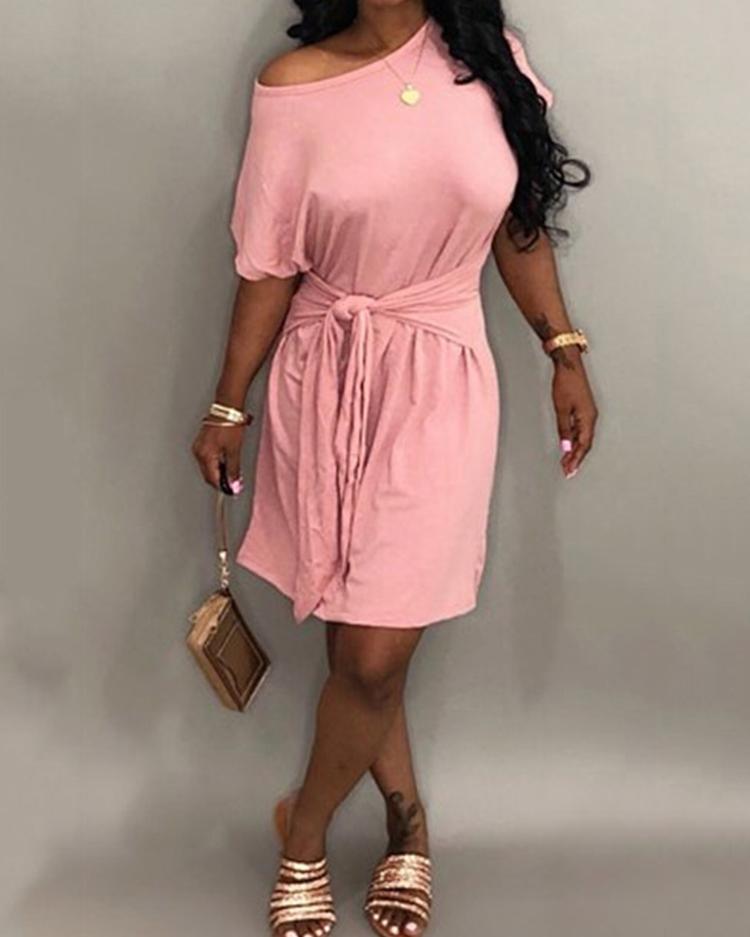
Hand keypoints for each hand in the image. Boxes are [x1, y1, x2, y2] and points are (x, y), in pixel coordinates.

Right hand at [191, 421, 244, 492]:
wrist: (226, 409)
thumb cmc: (230, 425)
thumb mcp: (234, 450)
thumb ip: (233, 470)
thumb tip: (234, 484)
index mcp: (205, 456)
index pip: (212, 479)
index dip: (223, 486)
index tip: (233, 489)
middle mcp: (199, 452)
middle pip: (208, 474)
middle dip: (220, 480)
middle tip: (234, 480)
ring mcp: (198, 447)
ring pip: (207, 467)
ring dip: (218, 471)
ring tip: (231, 467)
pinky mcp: (201, 443)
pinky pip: (206, 459)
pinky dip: (215, 462)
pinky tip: (225, 459)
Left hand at [551, 353, 597, 477]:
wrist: (569, 365)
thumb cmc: (565, 384)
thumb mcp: (561, 409)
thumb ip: (563, 430)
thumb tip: (566, 448)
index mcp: (588, 419)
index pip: (583, 445)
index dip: (576, 459)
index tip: (569, 471)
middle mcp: (591, 418)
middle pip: (585, 444)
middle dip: (576, 458)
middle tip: (567, 471)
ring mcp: (587, 414)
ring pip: (582, 437)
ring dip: (574, 450)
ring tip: (566, 462)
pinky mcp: (583, 409)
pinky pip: (580, 429)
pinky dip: (573, 439)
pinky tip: (567, 446)